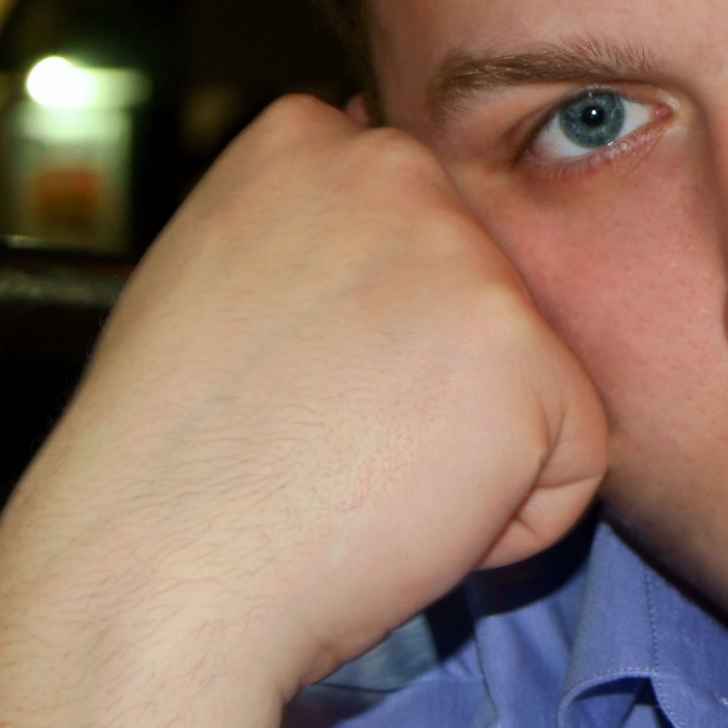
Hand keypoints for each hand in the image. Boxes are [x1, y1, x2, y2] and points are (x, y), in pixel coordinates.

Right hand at [0, 96, 606, 727]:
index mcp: (305, 141)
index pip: (423, 225)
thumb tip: (364, 149)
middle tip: (323, 437)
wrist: (150, 586)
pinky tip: (404, 517)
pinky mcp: (523, 352)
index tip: (291, 380)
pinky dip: (513, 520)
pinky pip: (576, 456)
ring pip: (536, 376)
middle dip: (433, 386)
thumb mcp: (208, 283)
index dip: (372, 332)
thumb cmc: (168, 470)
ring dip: (474, 452)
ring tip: (356, 477)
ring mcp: (464, 256)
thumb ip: (308, 223)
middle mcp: (393, 167)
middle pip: (488, 296)